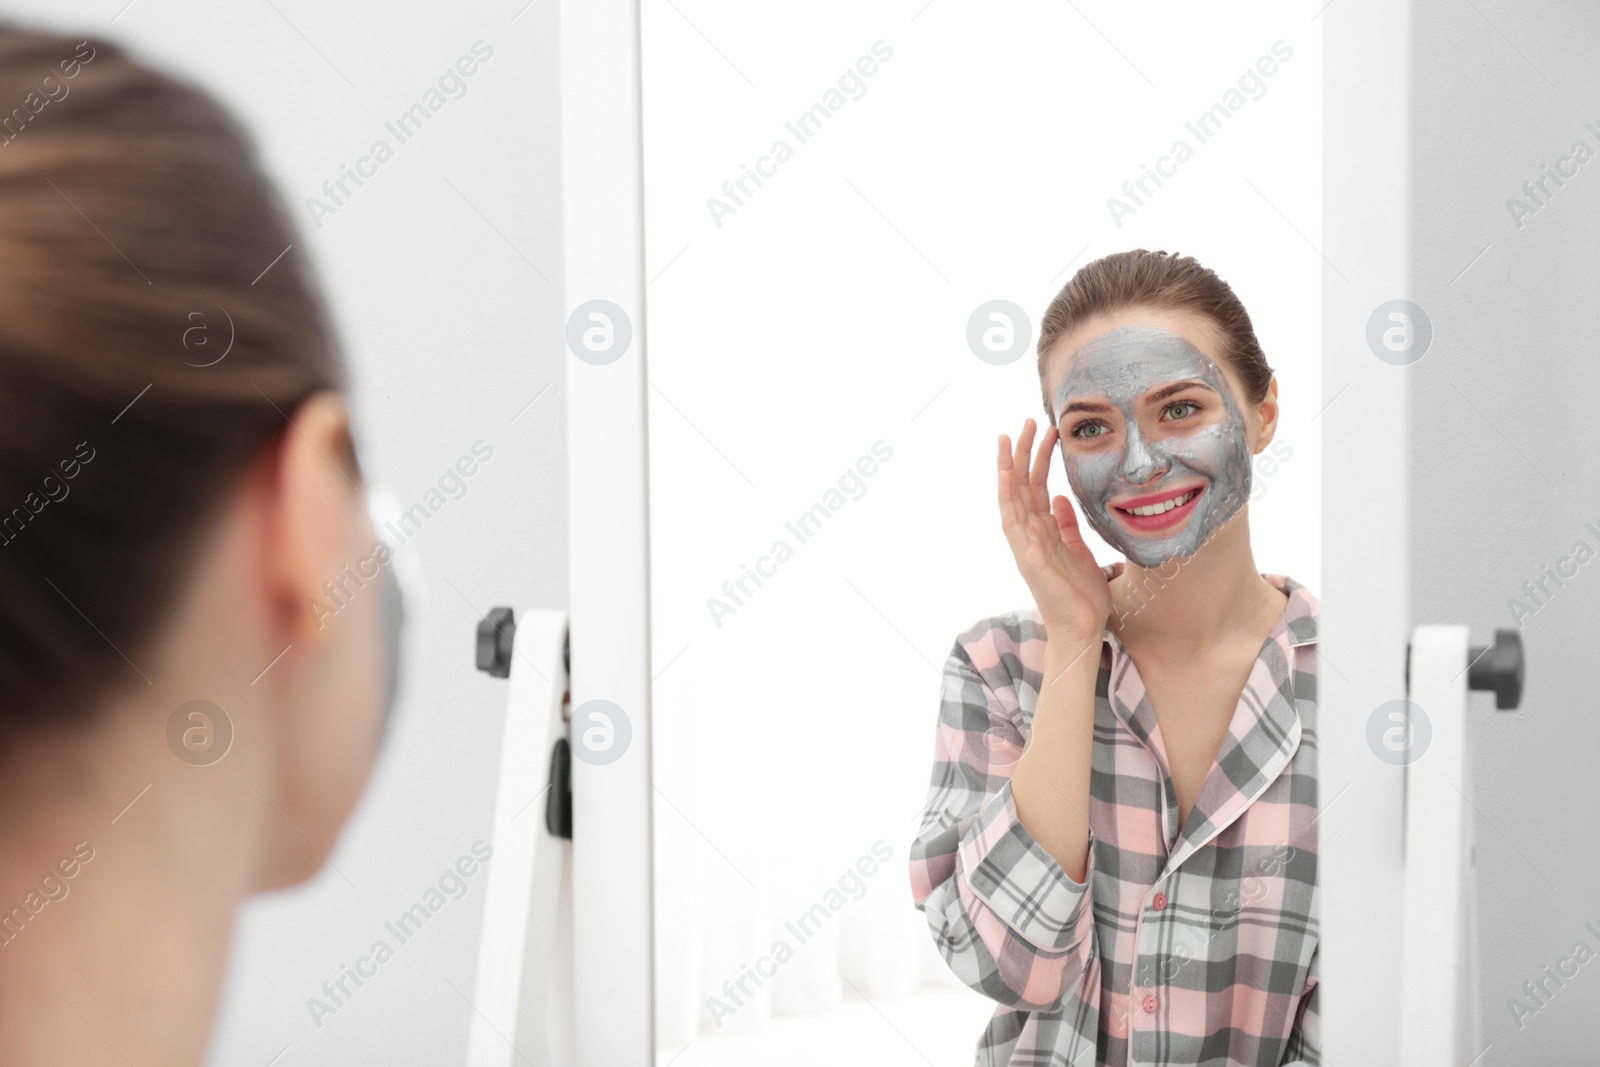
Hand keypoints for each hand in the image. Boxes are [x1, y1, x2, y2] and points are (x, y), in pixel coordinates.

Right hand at [996, 418, 1112, 643]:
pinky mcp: (1027, 558)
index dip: (1039, 459)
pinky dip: (1007, 498)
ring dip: (1008, 467)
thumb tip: (1059, 498)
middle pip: (1020, 486)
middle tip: (1026, 421)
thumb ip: (1068, 525)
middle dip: (1021, 453)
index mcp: (1042, 532)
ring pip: (1011, 498)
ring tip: (1008, 437)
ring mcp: (1024, 546)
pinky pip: (1012, 523)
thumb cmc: (1081, 596)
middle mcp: (1028, 535)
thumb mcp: (1080, 551)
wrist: (1082, 630)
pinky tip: (1006, 477)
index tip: (1046, 432)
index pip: (1035, 487)